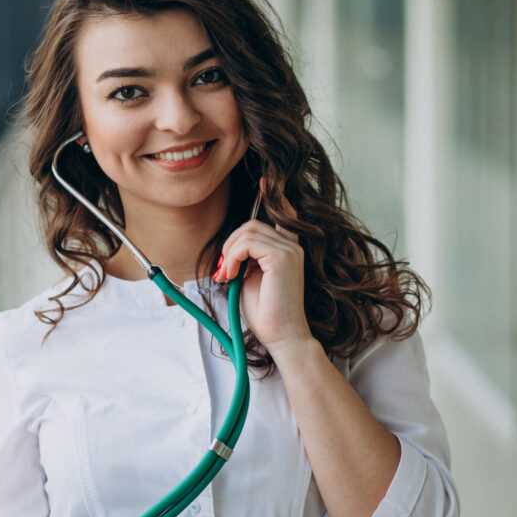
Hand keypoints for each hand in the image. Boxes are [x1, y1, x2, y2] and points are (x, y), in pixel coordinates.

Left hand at [213, 182, 314, 355]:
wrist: (282, 336)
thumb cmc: (265, 311)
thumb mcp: (250, 278)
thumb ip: (245, 258)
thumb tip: (231, 248)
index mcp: (286, 248)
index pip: (283, 213)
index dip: (273, 194)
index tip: (264, 180)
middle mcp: (292, 245)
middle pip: (252, 224)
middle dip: (230, 244)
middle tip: (224, 271)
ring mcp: (289, 250)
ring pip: (248, 232)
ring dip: (229, 253)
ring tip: (228, 276)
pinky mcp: (282, 257)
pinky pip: (248, 242)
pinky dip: (233, 256)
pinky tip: (232, 275)